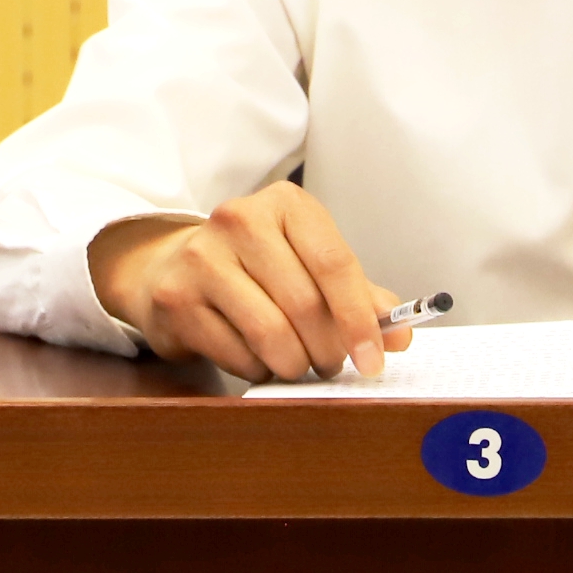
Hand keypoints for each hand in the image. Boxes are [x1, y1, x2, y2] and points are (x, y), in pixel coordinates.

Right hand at [87, 183, 413, 383]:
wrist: (172, 267)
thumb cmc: (256, 267)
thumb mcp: (307, 264)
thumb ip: (357, 295)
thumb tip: (400, 335)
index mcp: (286, 204)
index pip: (335, 263)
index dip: (360, 319)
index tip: (375, 360)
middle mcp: (240, 219)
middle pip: (304, 302)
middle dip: (328, 349)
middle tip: (332, 366)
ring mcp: (203, 256)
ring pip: (271, 332)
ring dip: (294, 363)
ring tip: (298, 365)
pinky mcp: (177, 297)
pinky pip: (236, 352)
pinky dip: (258, 368)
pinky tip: (259, 360)